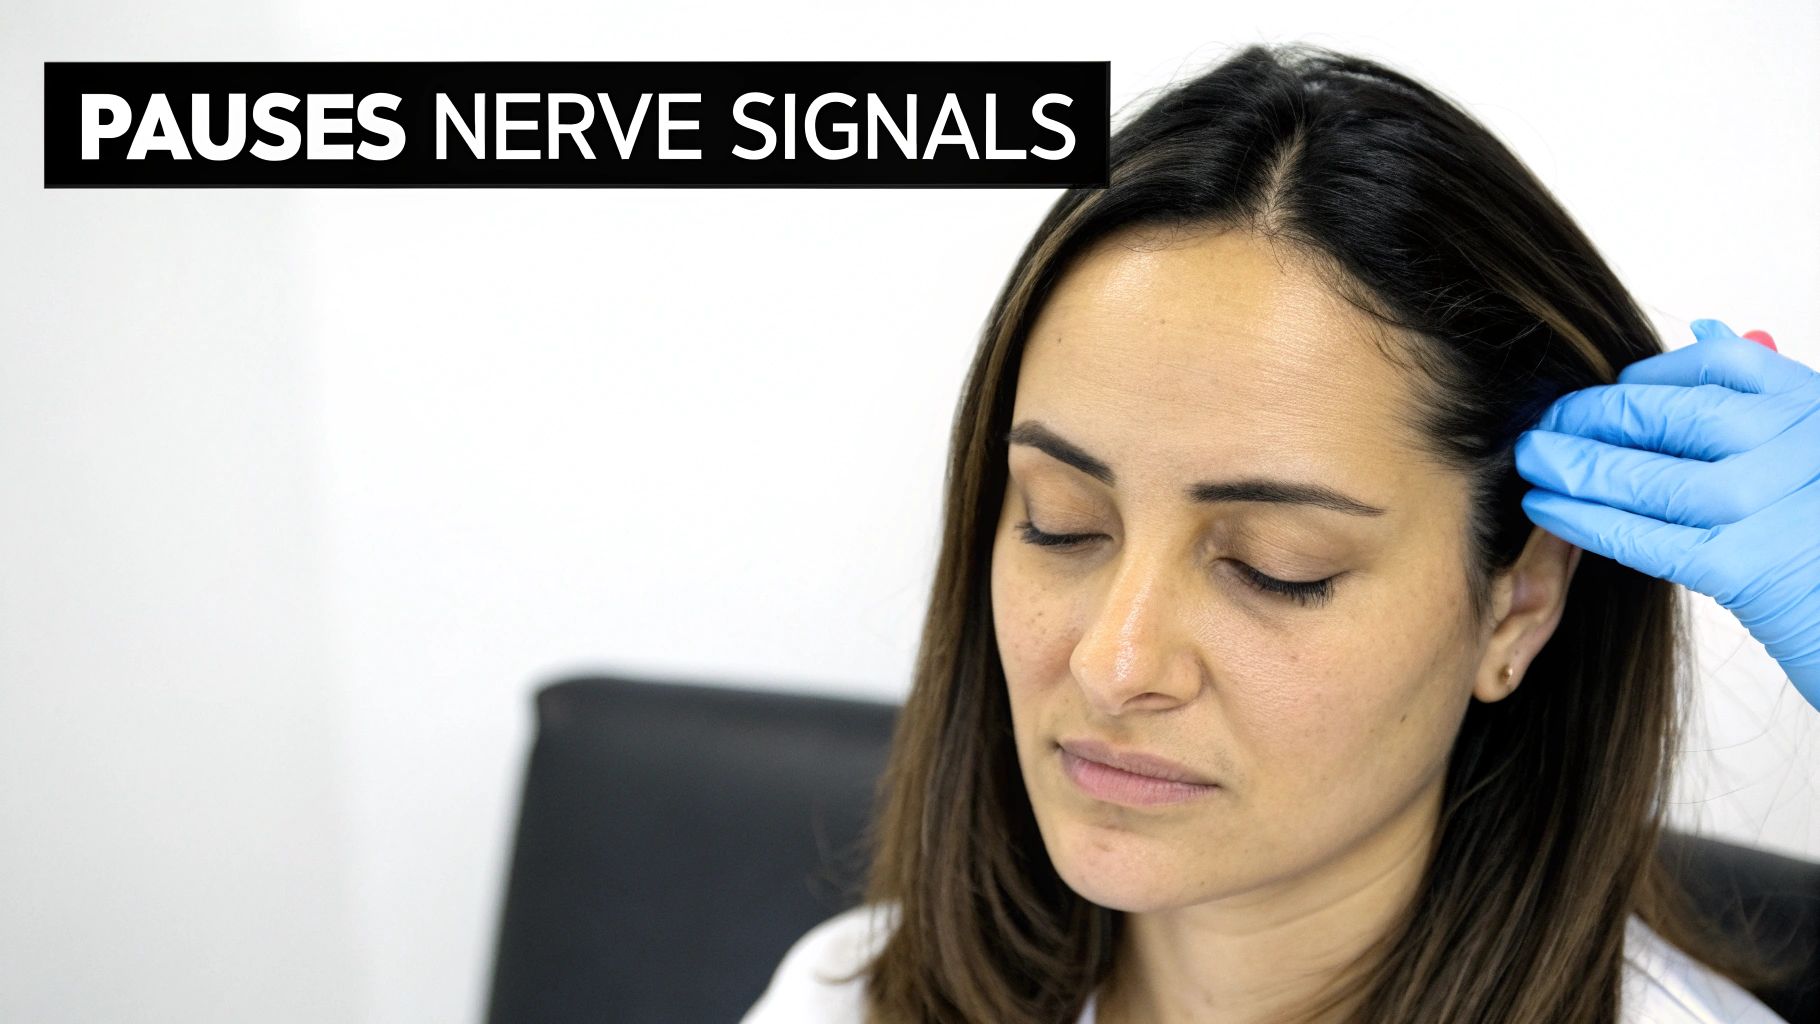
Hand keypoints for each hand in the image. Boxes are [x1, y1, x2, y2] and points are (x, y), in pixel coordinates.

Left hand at [1513, 319, 1819, 711]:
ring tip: (1532, 462)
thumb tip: (1703, 324)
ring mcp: (1769, 504)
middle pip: (1675, 415)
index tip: (1607, 389)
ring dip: (1578, 467)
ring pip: (1651, 476)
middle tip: (1544, 424)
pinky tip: (1547, 510)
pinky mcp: (1744, 567)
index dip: (1652, 374)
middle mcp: (1796, 445)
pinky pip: (1645, 536)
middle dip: (1597, 418)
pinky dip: (1586, 521)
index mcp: (1811, 406)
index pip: (1722, 363)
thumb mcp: (1809, 445)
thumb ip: (1761, 389)